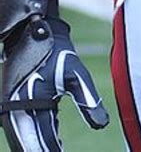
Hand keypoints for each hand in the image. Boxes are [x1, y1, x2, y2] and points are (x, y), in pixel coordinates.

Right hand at [1, 15, 108, 150]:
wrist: (33, 30)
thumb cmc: (56, 50)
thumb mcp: (76, 73)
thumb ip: (88, 100)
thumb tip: (102, 125)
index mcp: (30, 105)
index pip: (44, 144)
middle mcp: (15, 110)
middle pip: (29, 147)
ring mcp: (9, 108)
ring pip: (22, 141)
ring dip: (38, 147)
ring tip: (60, 151)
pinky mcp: (10, 103)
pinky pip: (21, 130)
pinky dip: (33, 139)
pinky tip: (51, 144)